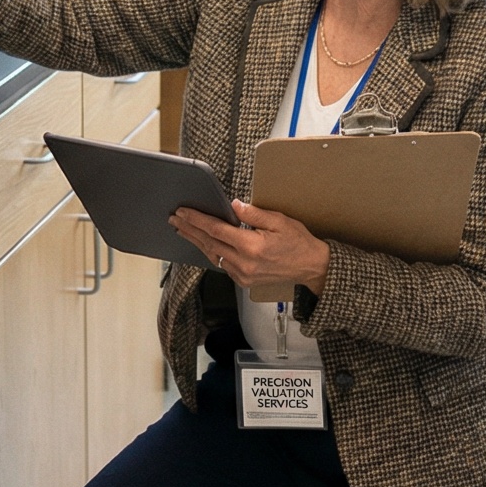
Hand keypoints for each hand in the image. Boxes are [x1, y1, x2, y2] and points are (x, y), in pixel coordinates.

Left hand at [172, 201, 331, 293]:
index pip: (217, 230)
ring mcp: (243, 275)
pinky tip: (203, 244)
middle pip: (209, 244)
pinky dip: (211, 253)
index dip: (197, 220)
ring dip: (196, 242)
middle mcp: (244, 263)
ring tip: (183, 230)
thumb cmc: (298, 242)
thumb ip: (254, 213)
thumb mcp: (279, 220)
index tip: (183, 212)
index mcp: (252, 246)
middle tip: (175, 219)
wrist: (311, 266)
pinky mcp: (244, 281)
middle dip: (190, 230)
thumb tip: (234, 205)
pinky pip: (222, 265)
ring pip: (213, 256)